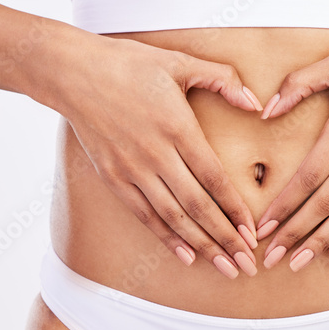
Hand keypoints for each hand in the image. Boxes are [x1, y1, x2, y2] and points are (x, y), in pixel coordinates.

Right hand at [44, 32, 264, 278]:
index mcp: (177, 127)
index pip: (213, 178)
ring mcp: (132, 169)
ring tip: (225, 267)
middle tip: (247, 265)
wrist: (72, 73)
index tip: (253, 232)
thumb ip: (223, 79)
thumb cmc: (129, 63)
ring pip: (173, 217)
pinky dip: (166, 238)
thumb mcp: (180, 62)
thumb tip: (256, 103)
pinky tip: (187, 255)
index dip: (235, 209)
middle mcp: (155, 154)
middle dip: (225, 239)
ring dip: (201, 246)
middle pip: (197, 206)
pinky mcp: (112, 178)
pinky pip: (144, 215)